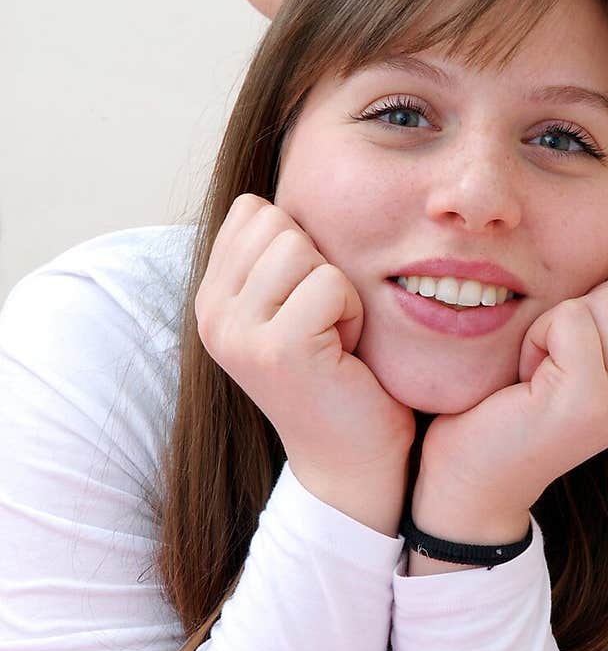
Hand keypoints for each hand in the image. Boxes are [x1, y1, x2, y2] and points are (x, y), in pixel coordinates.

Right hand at [195, 194, 415, 480]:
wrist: (353, 460)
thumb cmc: (341, 373)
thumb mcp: (296, 301)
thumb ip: (276, 250)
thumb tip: (271, 190)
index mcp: (211, 296)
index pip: (254, 209)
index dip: (302, 245)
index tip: (310, 304)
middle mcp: (211, 314)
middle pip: (278, 221)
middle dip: (321, 265)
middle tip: (326, 326)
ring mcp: (238, 333)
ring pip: (303, 247)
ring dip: (340, 290)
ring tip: (334, 339)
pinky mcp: (277, 350)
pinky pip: (331, 282)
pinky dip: (353, 313)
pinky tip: (344, 354)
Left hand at [418, 269, 607, 510]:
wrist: (473, 481)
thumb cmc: (508, 409)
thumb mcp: (577, 357)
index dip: (597, 298)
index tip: (565, 348)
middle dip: (576, 308)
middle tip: (547, 361)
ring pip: (603, 299)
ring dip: (553, 324)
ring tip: (535, 373)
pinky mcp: (589, 398)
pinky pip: (571, 318)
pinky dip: (536, 338)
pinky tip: (525, 379)